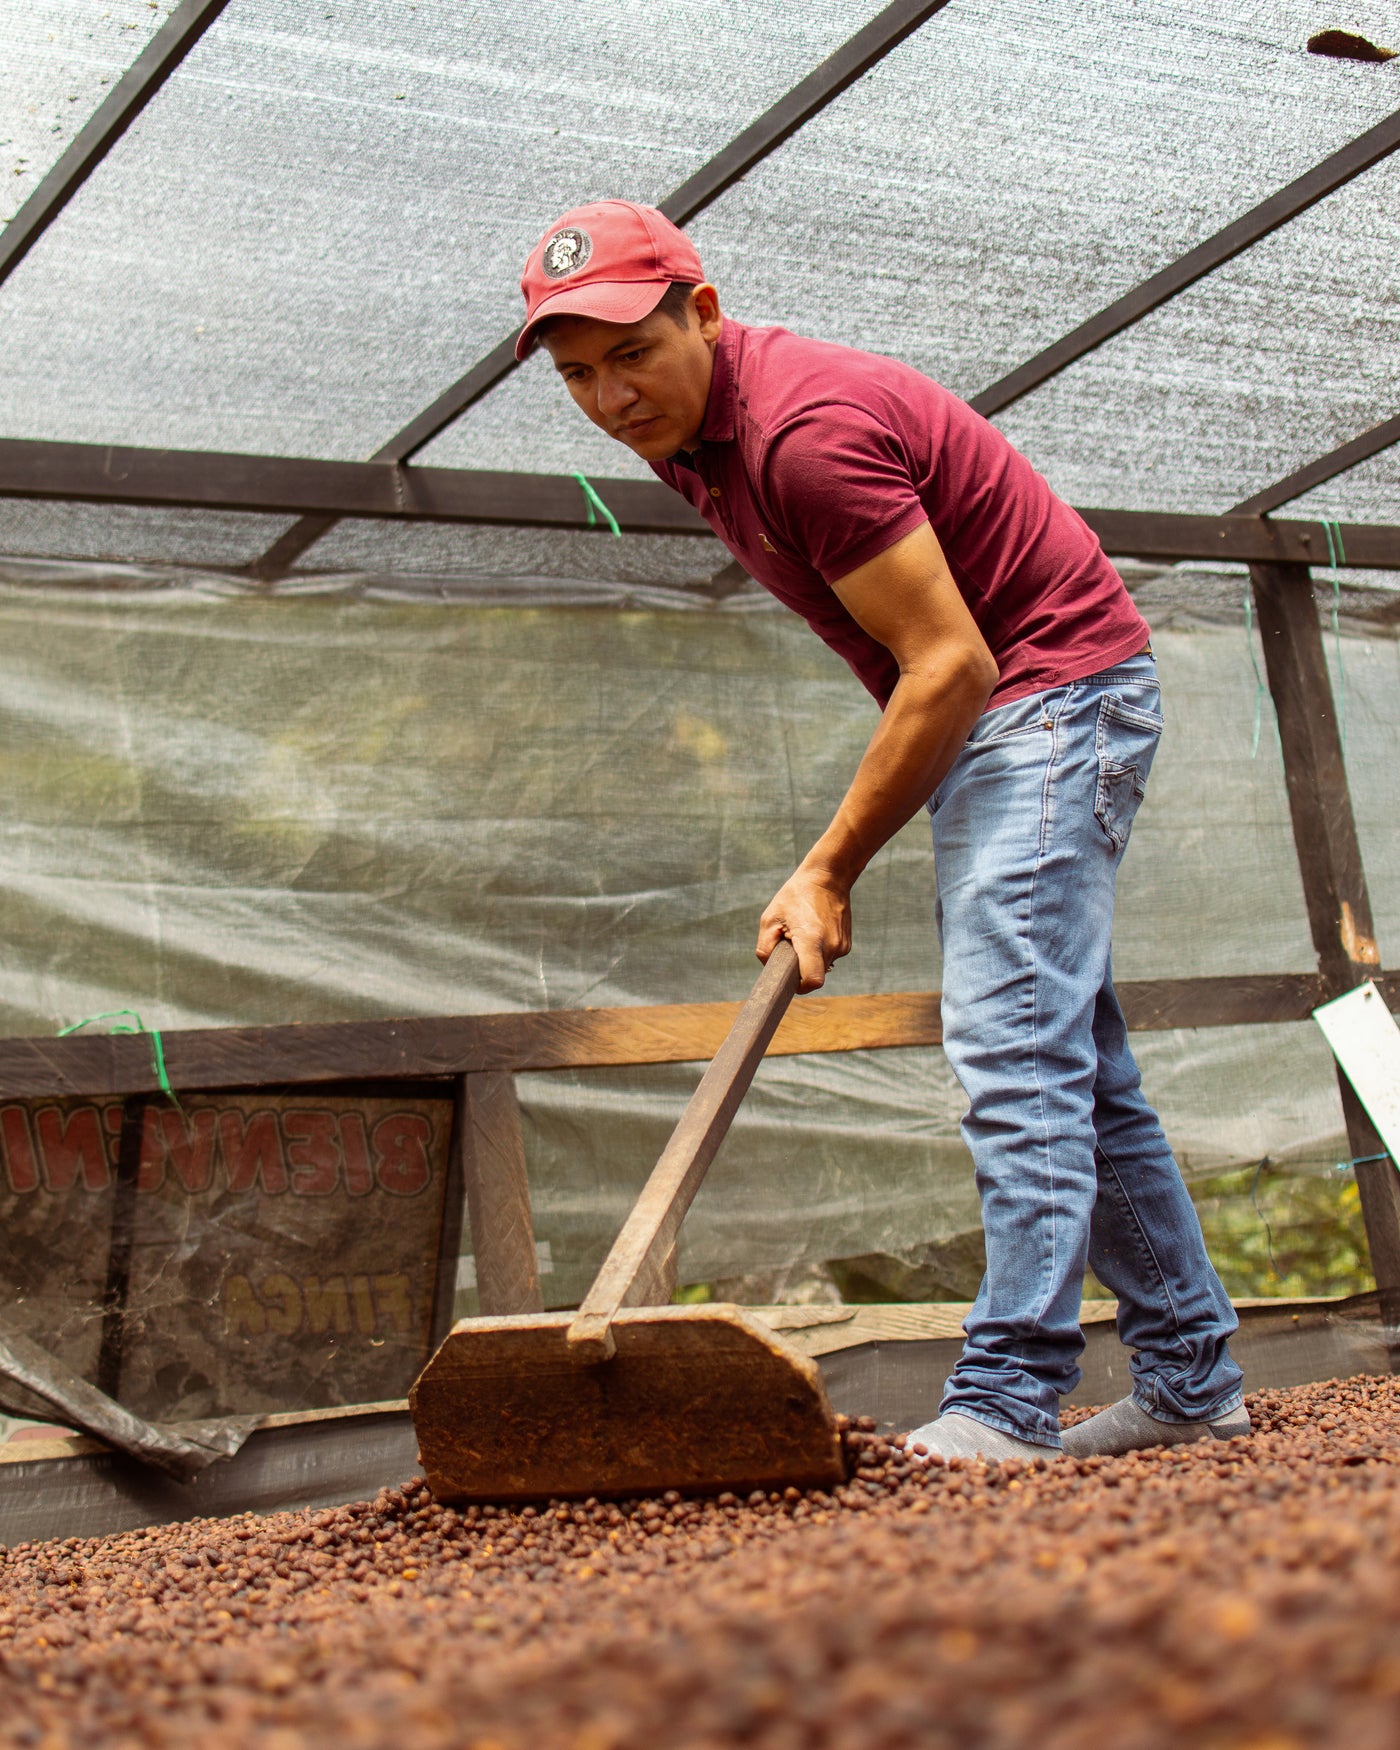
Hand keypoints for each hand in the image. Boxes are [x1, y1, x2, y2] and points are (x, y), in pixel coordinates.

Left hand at [757, 866, 851, 991]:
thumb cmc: (796, 896)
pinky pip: (829, 957)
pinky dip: (819, 951)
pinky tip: (814, 932)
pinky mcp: (846, 944)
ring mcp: (842, 946)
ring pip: (822, 967)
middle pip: (815, 976)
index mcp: (811, 940)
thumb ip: (765, 947)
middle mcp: (831, 946)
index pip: (812, 980)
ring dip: (810, 959)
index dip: (799, 986)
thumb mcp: (770, 918)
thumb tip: (769, 966)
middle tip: (791, 948)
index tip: (790, 979)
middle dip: (800, 969)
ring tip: (803, 935)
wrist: (828, 877)